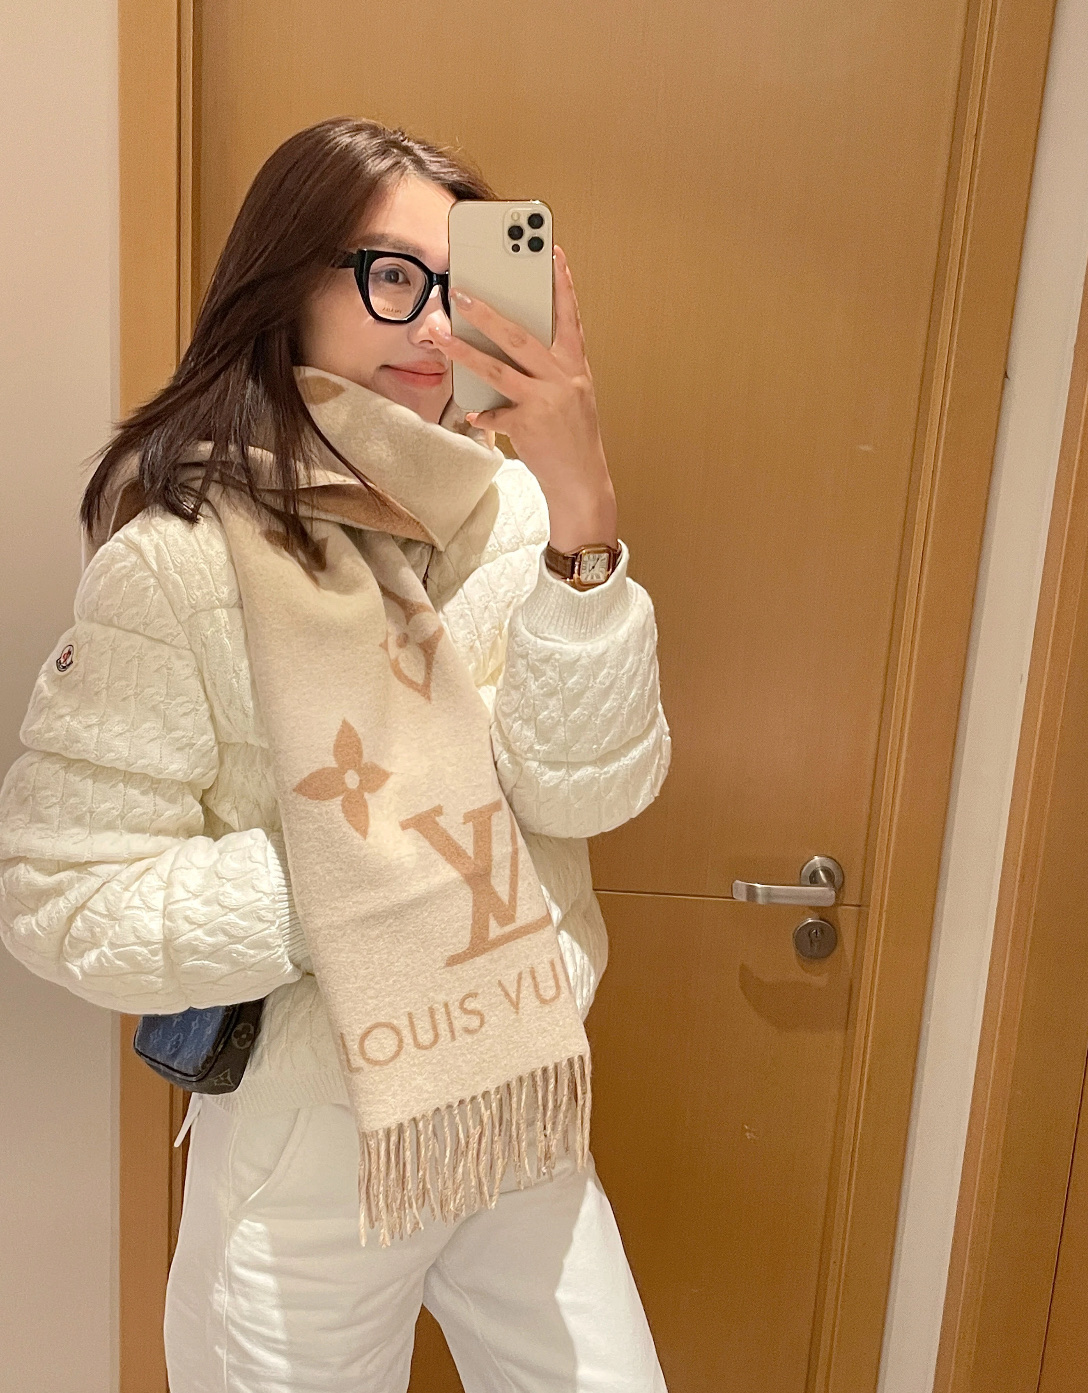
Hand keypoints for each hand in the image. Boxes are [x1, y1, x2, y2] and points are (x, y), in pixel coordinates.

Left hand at [431, 246, 617, 552]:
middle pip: (521, 336)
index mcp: (576, 368)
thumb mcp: (571, 397)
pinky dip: (483, 414)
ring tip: (441, 334)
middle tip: (461, 291)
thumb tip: (511, 348)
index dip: (562, 285)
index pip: (570, 318)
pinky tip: (474, 414)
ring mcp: (546, 402)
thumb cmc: (573, 438)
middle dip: (488, 312)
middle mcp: (563, 380)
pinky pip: (496, 415)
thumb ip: (550, 371)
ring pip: (499, 369)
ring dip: (465, 350)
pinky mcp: (530, 425)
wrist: (582, 482)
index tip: (552, 253)